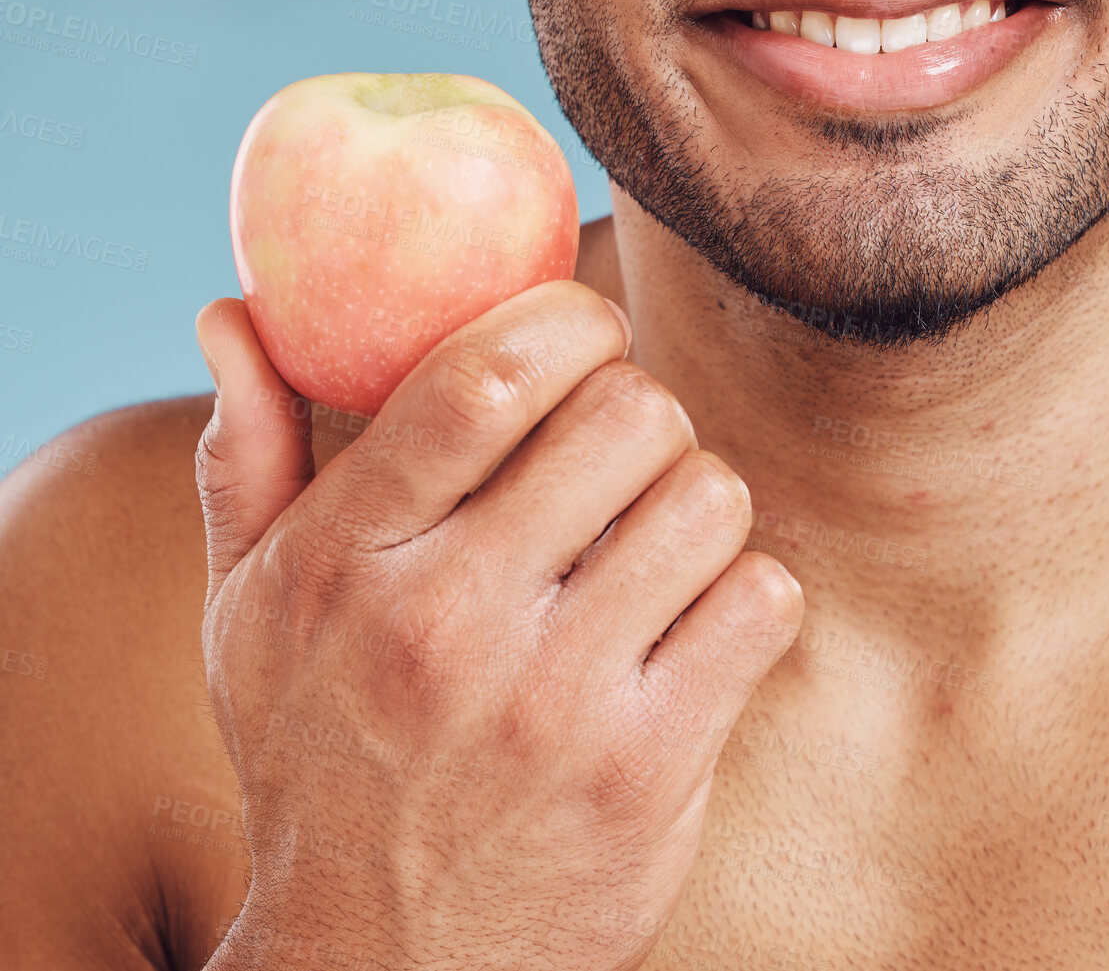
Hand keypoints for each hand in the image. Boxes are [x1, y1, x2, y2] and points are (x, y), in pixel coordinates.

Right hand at [191, 280, 802, 970]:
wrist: (380, 968)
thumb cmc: (321, 764)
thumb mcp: (248, 618)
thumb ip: (247, 459)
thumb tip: (234, 317)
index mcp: (347, 558)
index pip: (487, 373)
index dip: (571, 318)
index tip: (586, 338)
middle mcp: (448, 621)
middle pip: (630, 414)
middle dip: (642, 416)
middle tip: (621, 460)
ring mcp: (556, 699)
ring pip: (710, 497)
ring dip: (700, 507)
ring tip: (655, 551)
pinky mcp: (646, 768)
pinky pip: (761, 602)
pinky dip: (747, 599)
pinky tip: (696, 630)